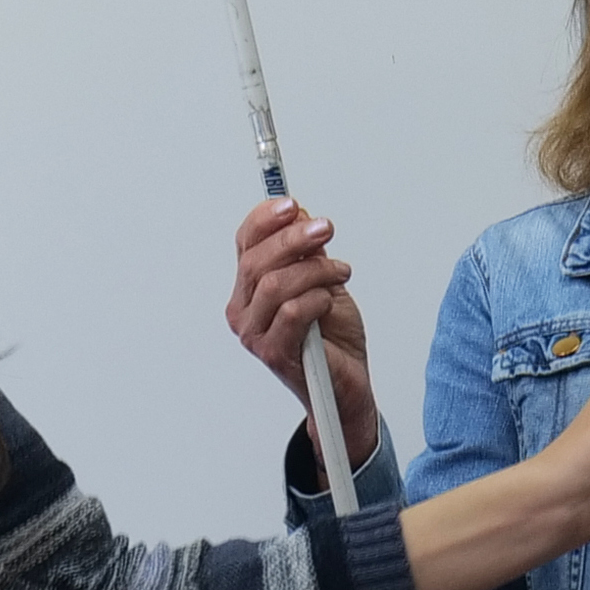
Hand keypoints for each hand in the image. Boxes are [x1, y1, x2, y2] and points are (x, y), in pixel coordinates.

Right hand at [228, 200, 377, 475]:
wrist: (345, 386)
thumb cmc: (332, 338)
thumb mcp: (323, 282)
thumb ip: (309, 253)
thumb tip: (301, 216)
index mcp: (250, 288)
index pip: (245, 243)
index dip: (265, 219)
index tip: (291, 204)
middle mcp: (244, 310)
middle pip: (257, 260)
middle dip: (293, 238)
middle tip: (325, 229)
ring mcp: (255, 333)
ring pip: (274, 284)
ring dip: (314, 270)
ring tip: (340, 271)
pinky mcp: (273, 353)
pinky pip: (292, 313)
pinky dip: (316, 299)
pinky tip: (330, 301)